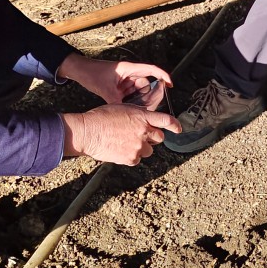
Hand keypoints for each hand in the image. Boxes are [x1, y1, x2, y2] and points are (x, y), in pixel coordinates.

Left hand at [56, 54, 171, 105]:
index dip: (163, 77)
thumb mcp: (105, 88)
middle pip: (146, 85)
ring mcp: (125, 81)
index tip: (170, 85)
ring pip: (138, 92)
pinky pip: (130, 95)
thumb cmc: (92, 73)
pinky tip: (126, 109)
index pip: (151, 70)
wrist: (79, 71)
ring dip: (137, 101)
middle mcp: (129, 74)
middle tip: (146, 108)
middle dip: (147, 96)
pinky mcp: (120, 87)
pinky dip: (130, 102)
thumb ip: (117, 101)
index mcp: (129, 69)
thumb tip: (126, 114)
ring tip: (133, 110)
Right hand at [62, 105, 181, 165]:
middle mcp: (143, 131)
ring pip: (149, 150)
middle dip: (152, 137)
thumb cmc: (101, 118)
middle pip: (159, 137)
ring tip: (125, 142)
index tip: (178, 129)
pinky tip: (119, 149)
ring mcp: (138, 146)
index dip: (175, 125)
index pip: (166, 120)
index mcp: (142, 116)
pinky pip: (137, 159)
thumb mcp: (123, 108)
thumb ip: (139, 114)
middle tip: (139, 135)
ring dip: (141, 147)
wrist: (88, 132)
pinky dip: (131, 156)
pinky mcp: (131, 158)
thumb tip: (147, 120)